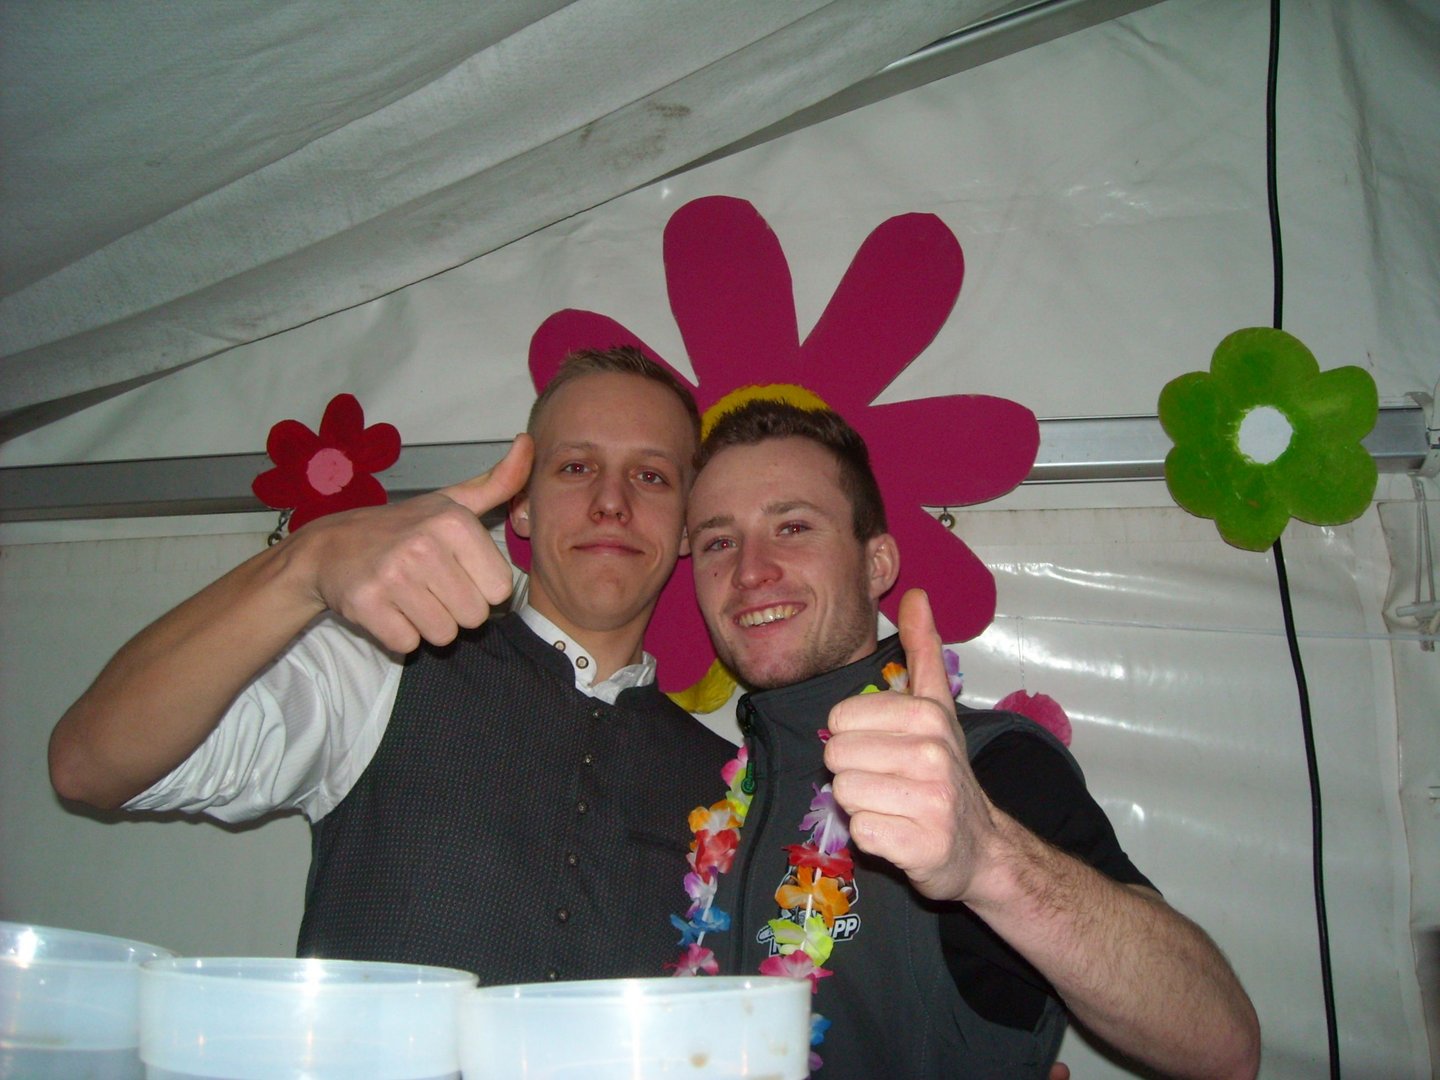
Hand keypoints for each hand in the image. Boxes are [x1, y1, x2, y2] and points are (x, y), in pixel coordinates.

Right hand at [297, 434, 532, 651]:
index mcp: (453, 522)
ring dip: (429, 624)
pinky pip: (407, 644)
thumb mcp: (451, 502)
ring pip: (443, 635)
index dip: (481, 588)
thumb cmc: (402, 528)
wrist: (328, 547)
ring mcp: (392, 575)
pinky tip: (389, 609)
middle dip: (456, 610)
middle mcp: (424, 545)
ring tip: (410, 598)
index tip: (457, 572)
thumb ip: (498, 482)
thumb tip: (527, 443)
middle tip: (431, 587)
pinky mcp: (366, 603)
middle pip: (474, 616)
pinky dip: (400, 634)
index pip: (499, 589)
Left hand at [824, 588, 995, 902]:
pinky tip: (898, 830)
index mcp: (928, 715)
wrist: (979, 843)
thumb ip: (923, 649)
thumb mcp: (937, 706)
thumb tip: (915, 594)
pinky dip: (872, 835)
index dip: (854, 734)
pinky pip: (859, 831)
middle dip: (854, 770)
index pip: (841, 717)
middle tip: (887, 779)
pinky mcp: (920, 847)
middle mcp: (932, 756)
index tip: (884, 746)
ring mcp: (929, 804)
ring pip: (843, 793)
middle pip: (836, 755)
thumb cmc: (944, 769)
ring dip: (861, 802)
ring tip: (893, 803)